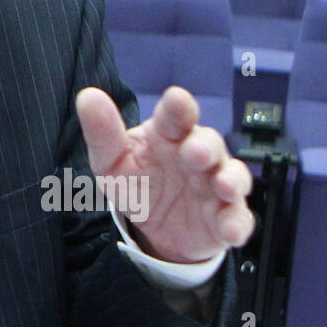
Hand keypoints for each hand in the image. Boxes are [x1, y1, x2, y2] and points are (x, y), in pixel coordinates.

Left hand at [76, 85, 252, 262]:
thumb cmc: (137, 181)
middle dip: (204, 146)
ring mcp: (215, 186)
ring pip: (233, 177)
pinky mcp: (225, 217)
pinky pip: (238, 219)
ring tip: (223, 186)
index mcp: (169, 134)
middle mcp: (198, 155)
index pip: (176, 116)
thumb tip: (87, 96)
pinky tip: (230, 229)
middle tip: (194, 152)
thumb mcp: (111, 161)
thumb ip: (102, 132)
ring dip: (231, 180)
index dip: (179, 107)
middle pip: (209, 144)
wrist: (153, 228)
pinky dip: (237, 223)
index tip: (177, 98)